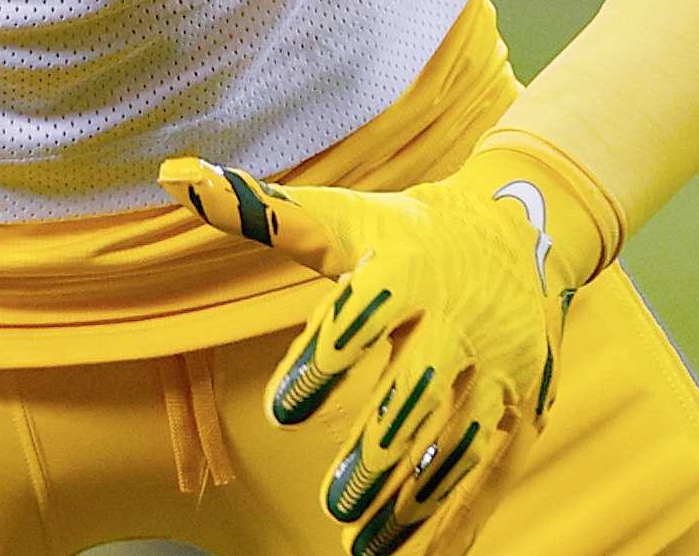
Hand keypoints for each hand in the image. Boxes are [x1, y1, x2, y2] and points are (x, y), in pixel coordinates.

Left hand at [161, 149, 571, 555]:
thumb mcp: (341, 217)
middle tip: (334, 501)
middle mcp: (460, 319)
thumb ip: (261, 212)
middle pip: (421, 387)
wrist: (522, 231)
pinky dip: (458, 519)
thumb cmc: (407, 233)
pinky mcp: (523, 407)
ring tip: (364, 542)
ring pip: (460, 440)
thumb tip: (175, 180)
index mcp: (408, 265)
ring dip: (416, 498)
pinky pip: (492, 470)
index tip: (281, 411)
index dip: (325, 360)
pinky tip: (417, 555)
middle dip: (380, 449)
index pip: (366, 312)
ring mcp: (499, 367)